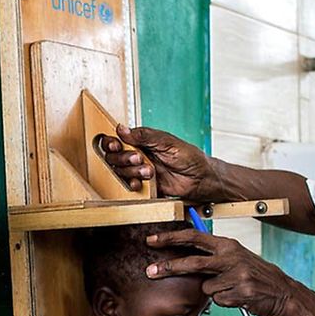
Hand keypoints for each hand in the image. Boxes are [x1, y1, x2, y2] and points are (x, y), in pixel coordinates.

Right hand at [97, 125, 223, 200]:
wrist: (202, 179)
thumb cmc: (190, 157)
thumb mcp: (168, 142)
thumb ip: (144, 136)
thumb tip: (122, 129)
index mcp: (143, 141)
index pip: (118, 139)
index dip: (112, 142)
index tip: (116, 145)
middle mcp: (139, 155)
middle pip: (115, 157)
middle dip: (124, 159)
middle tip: (139, 159)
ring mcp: (141, 171)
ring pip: (121, 171)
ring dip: (132, 172)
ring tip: (149, 172)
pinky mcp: (145, 186)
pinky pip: (129, 186)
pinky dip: (132, 184)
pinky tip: (142, 183)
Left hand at [145, 229, 298, 315]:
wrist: (282, 292)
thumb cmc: (253, 274)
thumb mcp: (235, 256)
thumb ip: (213, 254)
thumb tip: (184, 252)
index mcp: (227, 244)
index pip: (194, 237)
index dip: (171, 238)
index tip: (151, 240)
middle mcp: (231, 257)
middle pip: (192, 262)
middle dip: (169, 267)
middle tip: (149, 271)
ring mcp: (236, 275)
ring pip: (205, 287)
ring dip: (214, 292)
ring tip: (232, 288)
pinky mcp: (240, 292)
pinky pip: (218, 301)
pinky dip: (225, 301)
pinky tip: (239, 297)